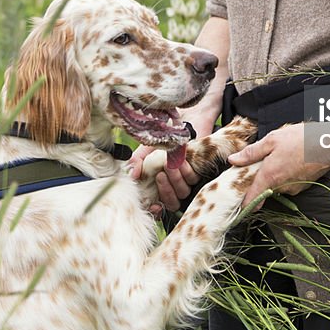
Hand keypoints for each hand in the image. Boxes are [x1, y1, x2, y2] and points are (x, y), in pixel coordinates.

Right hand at [129, 91, 221, 213]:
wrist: (181, 119)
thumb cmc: (160, 134)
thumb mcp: (145, 148)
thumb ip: (137, 162)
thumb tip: (131, 176)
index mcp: (156, 184)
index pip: (157, 207)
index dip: (155, 211)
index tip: (153, 206)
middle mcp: (171, 185)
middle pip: (171, 203)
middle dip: (166, 191)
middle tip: (161, 175)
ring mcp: (185, 179)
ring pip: (183, 192)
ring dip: (176, 179)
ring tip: (170, 164)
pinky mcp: (197, 171)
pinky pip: (193, 179)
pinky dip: (186, 170)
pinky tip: (182, 159)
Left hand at [227, 122, 329, 206]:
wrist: (329, 143)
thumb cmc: (301, 139)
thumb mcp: (272, 139)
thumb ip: (251, 153)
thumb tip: (233, 160)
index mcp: (270, 176)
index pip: (252, 199)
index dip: (243, 204)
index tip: (237, 205)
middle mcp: (281, 186)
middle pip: (265, 189)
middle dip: (262, 178)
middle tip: (263, 161)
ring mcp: (294, 188)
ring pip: (278, 185)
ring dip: (276, 175)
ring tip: (283, 156)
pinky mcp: (304, 187)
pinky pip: (290, 183)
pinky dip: (288, 174)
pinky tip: (293, 160)